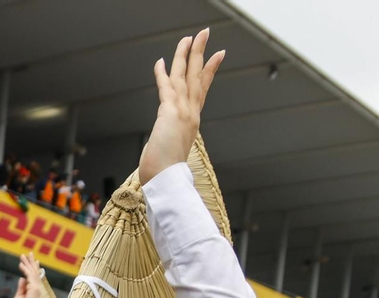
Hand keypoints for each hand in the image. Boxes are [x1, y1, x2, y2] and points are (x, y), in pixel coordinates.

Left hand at [11, 253, 48, 297]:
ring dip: (27, 262)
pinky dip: (24, 269)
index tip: (34, 261)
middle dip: (31, 262)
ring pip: (31, 271)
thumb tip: (22, 278)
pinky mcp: (34, 287)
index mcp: (33, 290)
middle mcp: (35, 287)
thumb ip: (21, 287)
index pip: (33, 277)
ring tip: (24, 255)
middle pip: (34, 271)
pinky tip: (20, 264)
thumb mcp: (19, 297)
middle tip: (29, 253)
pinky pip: (28, 275)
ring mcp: (35, 286)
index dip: (33, 268)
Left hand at [138, 29, 224, 182]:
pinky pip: (166, 88)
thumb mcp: (172, 150)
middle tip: (205, 33)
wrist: (166, 182)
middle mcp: (191, 114)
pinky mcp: (170, 114)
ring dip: (186, 55)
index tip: (218, 55)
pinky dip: (162, 74)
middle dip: (202, 53)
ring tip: (189, 37)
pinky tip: (161, 61)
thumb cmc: (166, 172)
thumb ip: (172, 140)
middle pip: (198, 77)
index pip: (202, 90)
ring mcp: (182, 112)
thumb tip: (166, 145)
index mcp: (192, 121)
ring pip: (185, 76)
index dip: (209, 71)